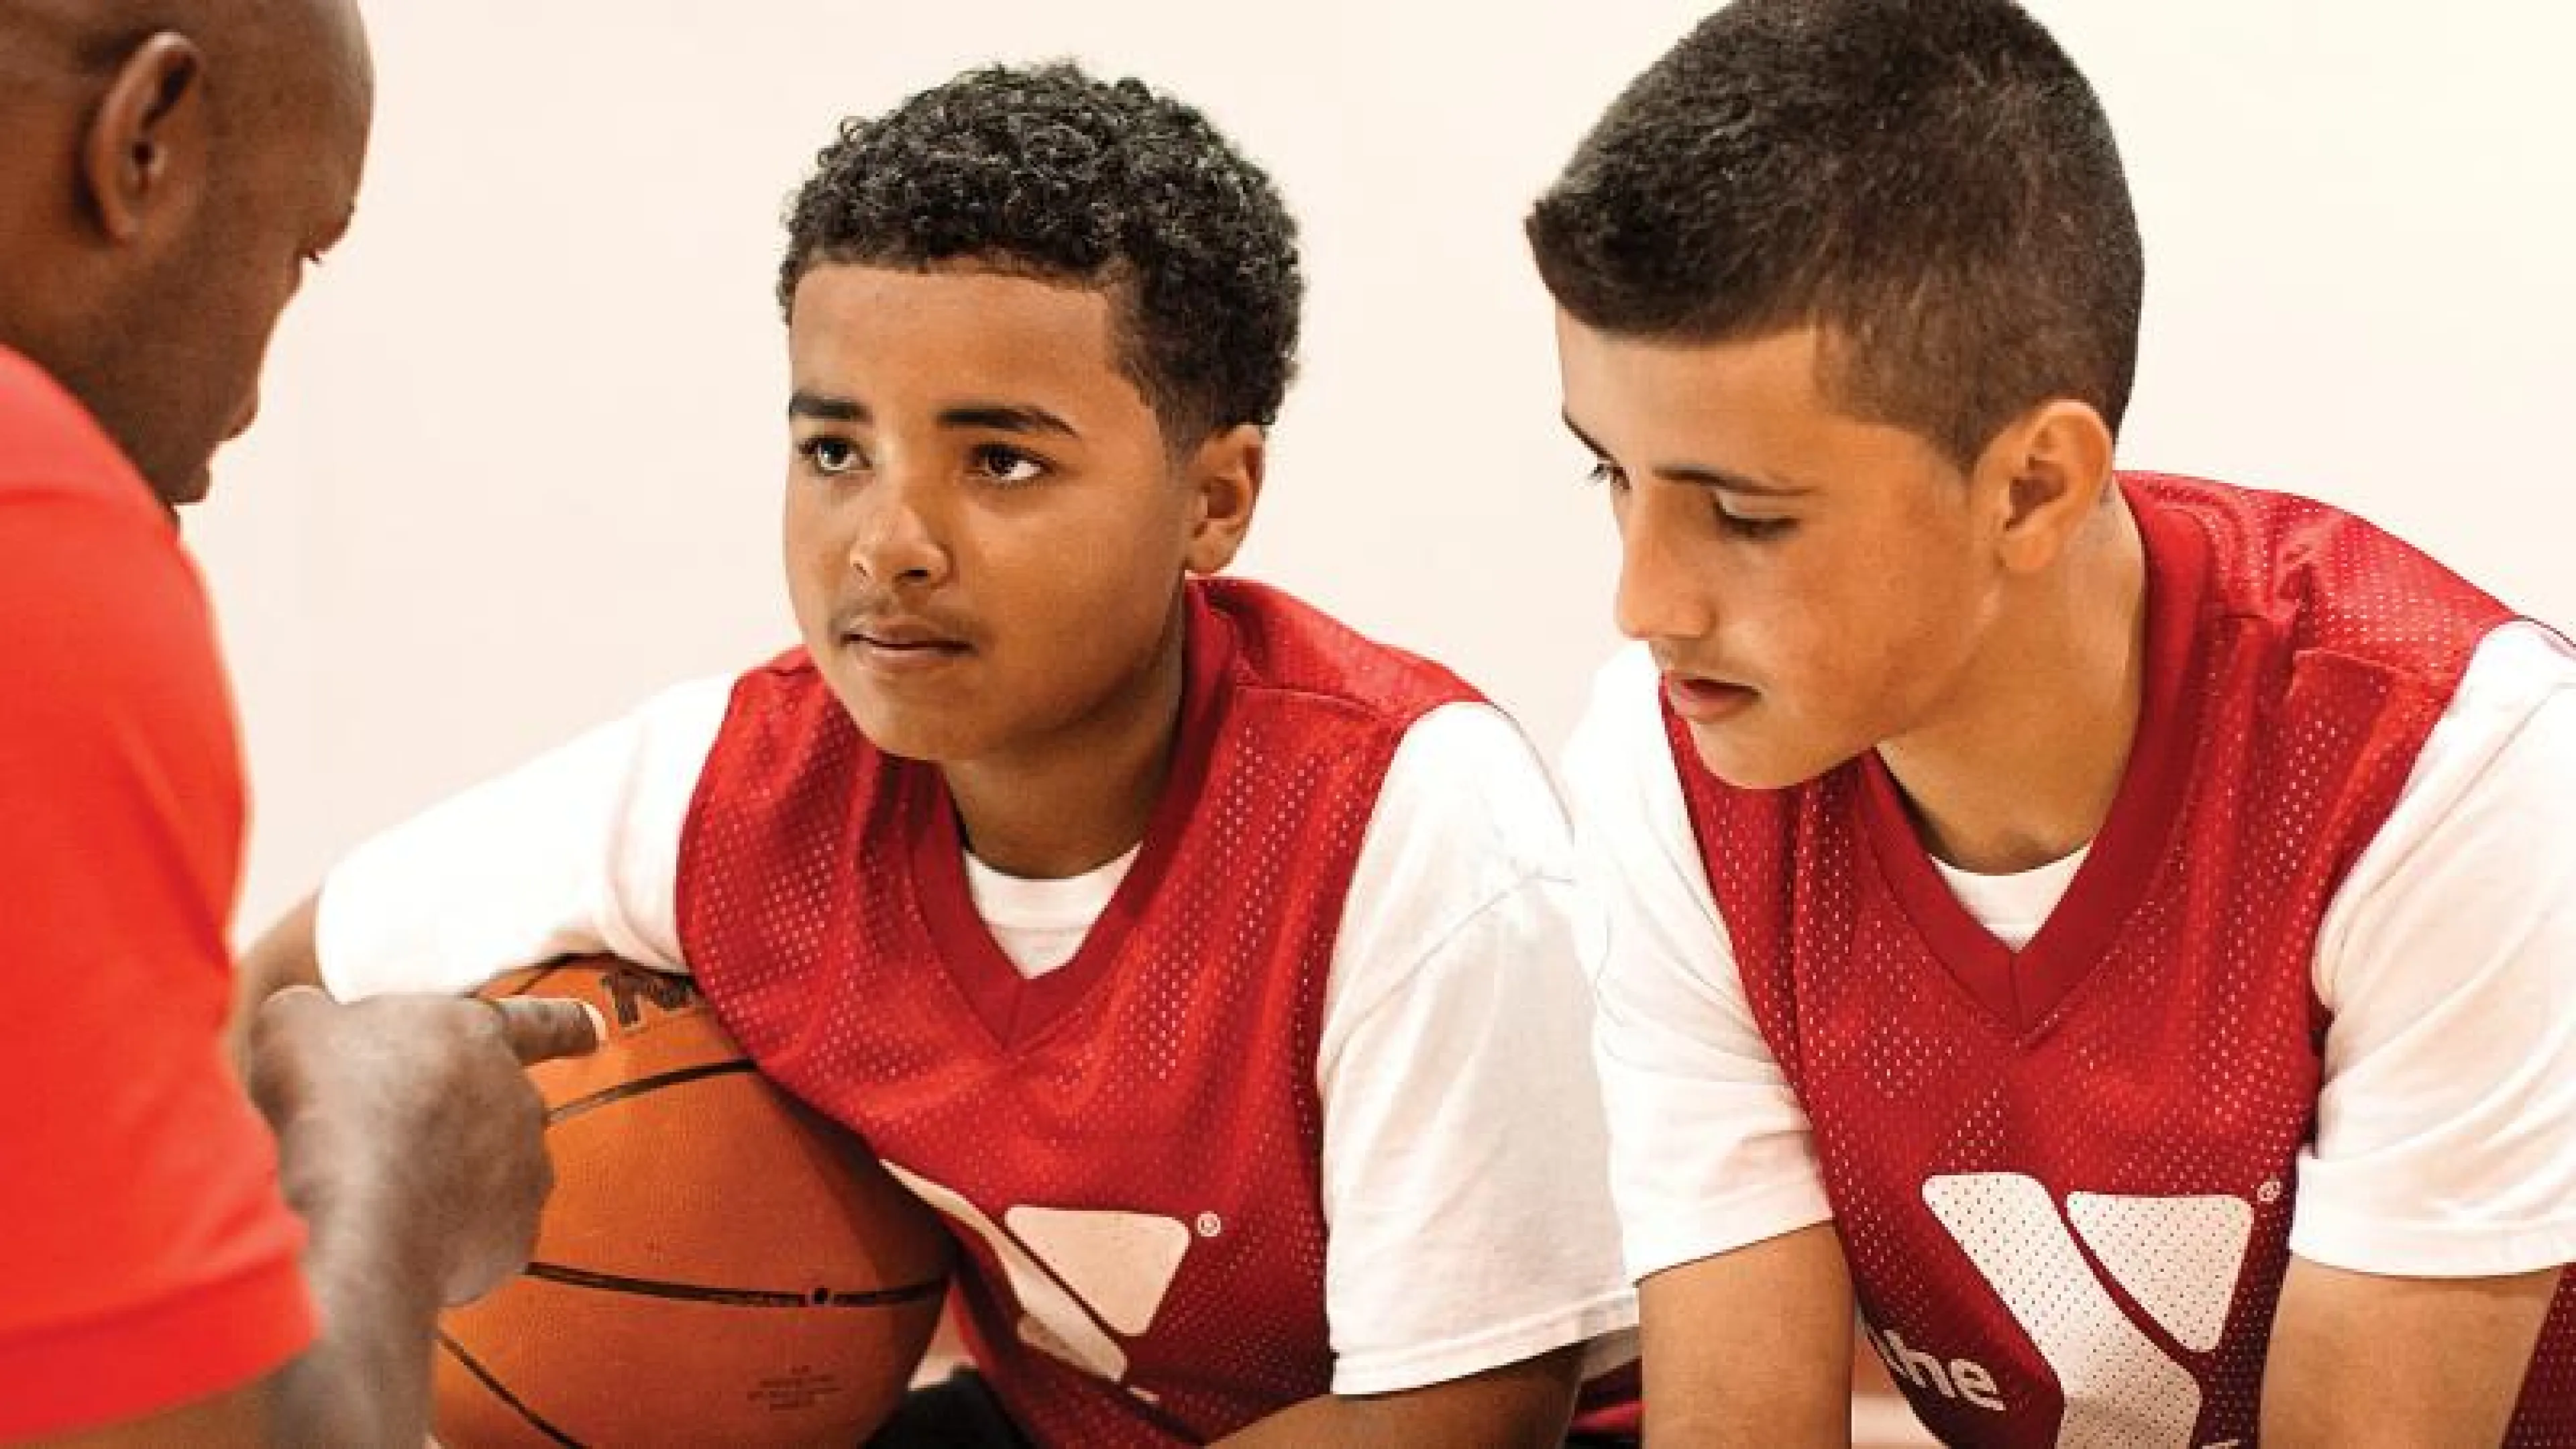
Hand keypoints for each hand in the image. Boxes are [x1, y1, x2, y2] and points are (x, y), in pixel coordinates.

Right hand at [243, 986, 600, 1304]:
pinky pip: (479, 1239)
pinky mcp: (514, 1242)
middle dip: (457, 1123)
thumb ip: (321, 1018)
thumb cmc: (330, 1102)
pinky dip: (443, 1243)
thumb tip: (315, 1030)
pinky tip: (392, 1242)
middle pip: (500, 1107)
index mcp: (479, 1037)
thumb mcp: (299, 1025)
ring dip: (448, 1185)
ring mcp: (526, 1175)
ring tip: (380, 1197)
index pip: (538, 1021)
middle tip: (391, 1141)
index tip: (592, 1030)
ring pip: (492, 1178)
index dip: (563, 1024)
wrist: (354, 1211)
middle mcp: (520, 1102)